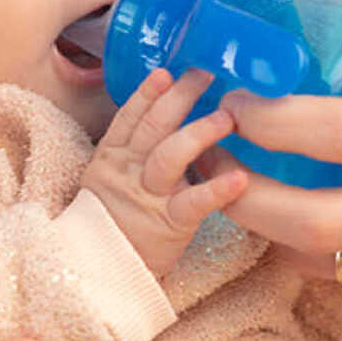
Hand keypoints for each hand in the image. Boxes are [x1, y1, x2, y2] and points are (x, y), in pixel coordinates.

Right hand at [79, 67, 248, 278]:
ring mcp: (148, 196)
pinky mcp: (169, 223)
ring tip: (226, 118)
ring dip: (198, 133)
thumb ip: (139, 149)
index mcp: (114, 156)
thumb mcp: (115, 178)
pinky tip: (239, 177)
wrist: (103, 268)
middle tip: (206, 75)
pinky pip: (193, 203)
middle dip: (179, 98)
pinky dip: (216, 189)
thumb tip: (173, 114)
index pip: (130, 117)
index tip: (166, 72)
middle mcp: (129, 170)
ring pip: (170, 157)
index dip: (148, 93)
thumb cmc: (117, 220)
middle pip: (153, 127)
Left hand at [194, 0, 341, 308]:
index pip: (338, 134)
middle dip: (241, 195)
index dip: (270, 123)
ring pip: (319, 259)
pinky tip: (291, 214)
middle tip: (208, 158)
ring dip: (263, 226)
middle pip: (315, 221)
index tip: (232, 104)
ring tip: (234, 183)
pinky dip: (307, 249)